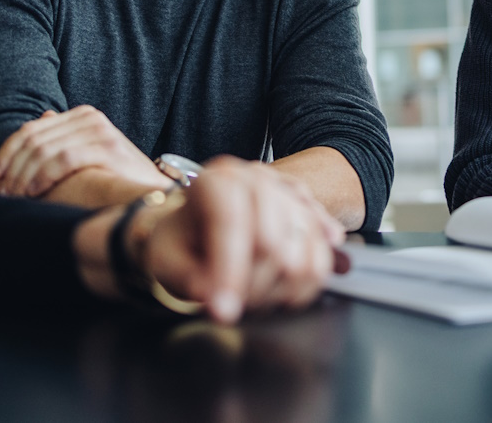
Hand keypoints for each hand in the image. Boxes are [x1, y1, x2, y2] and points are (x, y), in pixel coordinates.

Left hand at [0, 106, 169, 197]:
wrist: (152, 191)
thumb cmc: (116, 176)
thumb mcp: (87, 153)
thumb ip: (64, 136)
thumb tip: (42, 117)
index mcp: (83, 116)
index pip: (30, 130)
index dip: (7, 153)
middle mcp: (91, 118)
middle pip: (33, 140)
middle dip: (12, 169)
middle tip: (2, 193)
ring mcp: (100, 132)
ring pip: (44, 150)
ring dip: (23, 177)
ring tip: (16, 197)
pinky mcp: (108, 149)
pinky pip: (63, 159)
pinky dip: (42, 176)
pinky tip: (34, 191)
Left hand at [137, 157, 346, 320]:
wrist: (202, 225)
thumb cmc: (183, 242)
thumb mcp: (167, 260)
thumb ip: (187, 278)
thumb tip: (215, 296)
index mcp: (216, 182)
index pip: (232, 223)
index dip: (230, 272)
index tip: (224, 312)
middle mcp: (256, 178)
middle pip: (273, 240)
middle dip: (255, 286)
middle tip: (235, 305)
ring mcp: (286, 191)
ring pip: (304, 245)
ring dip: (283, 286)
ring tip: (258, 297)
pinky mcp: (307, 209)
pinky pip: (324, 243)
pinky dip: (315, 272)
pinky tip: (296, 290)